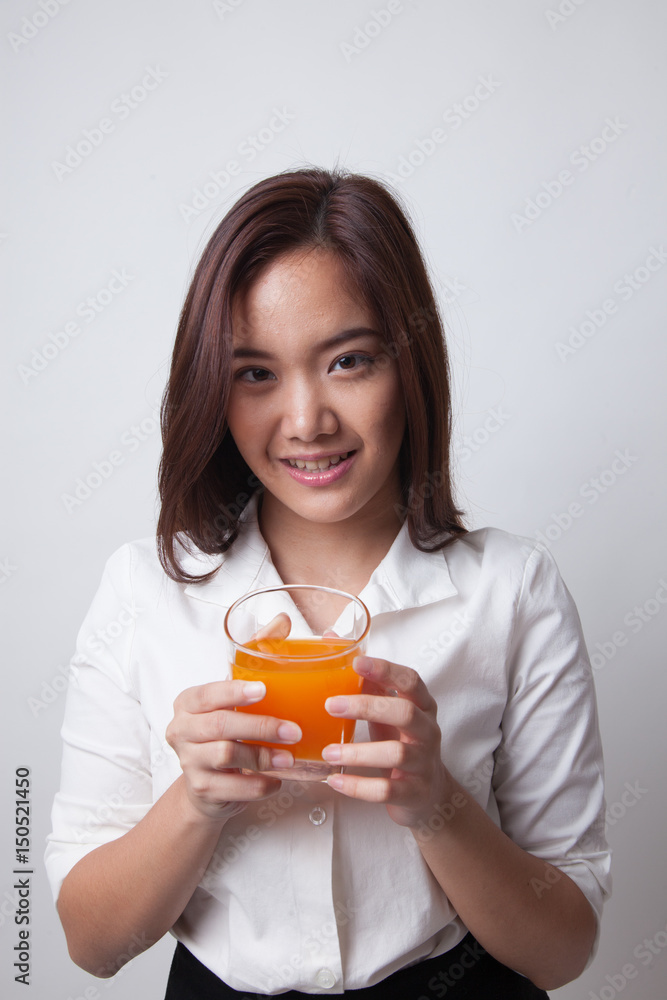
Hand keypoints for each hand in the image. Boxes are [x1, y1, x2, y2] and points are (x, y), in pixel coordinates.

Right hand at [166, 680, 300, 820]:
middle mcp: (182, 731)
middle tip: (293, 731)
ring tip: (288, 758)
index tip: (263, 690)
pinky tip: (276, 781)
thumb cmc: (221, 739)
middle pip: (220, 724)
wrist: (206, 784)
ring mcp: (189, 761)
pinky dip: (259, 785)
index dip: (234, 692)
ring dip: (262, 757)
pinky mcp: (201, 789)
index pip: (207, 694)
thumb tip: (287, 692)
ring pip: (226, 754)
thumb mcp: (225, 714)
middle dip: (261, 727)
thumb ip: (244, 702)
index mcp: (187, 704)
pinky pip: (234, 787)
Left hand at [322, 656, 450, 829]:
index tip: (356, 663)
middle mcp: (427, 731)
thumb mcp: (388, 710)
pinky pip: (387, 790)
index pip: (411, 680)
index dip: (386, 670)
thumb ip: (366, 679)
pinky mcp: (415, 793)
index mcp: (422, 705)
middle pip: (405, 712)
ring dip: (358, 752)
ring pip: (396, 753)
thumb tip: (331, 638)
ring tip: (328, 752)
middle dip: (367, 706)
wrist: (428, 794)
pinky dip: (359, 786)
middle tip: (331, 705)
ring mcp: (424, 763)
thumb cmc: (400, 742)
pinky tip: (335, 781)